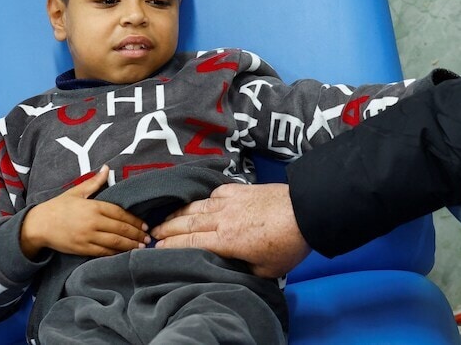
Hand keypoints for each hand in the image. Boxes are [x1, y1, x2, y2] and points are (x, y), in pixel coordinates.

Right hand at [20, 165, 149, 257]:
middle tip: (147, 237)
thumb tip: (107, 168)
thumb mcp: (76, 192)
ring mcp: (87, 237)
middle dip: (136, 234)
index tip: (145, 224)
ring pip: (114, 242)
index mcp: (93, 207)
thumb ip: (94, 182)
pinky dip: (115, 254)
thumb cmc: (58, 206)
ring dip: (129, 245)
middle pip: (120, 229)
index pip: (120, 213)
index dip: (134, 220)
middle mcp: (92, 222)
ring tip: (140, 247)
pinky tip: (123, 254)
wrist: (38, 225)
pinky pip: (102, 252)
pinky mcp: (82, 249)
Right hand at [151, 183, 310, 277]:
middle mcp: (223, 218)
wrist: (307, 211)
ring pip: (198, 206)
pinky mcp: (242, 189)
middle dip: (168, 228)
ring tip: (168, 217)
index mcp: (226, 240)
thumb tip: (235, 267)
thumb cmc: (289, 244)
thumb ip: (245, 268)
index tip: (157, 247)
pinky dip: (205, 198)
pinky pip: (216, 193)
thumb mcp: (267, 270)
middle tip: (154, 233)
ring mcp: (232, 201)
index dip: (171, 246)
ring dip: (180, 212)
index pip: (189, 243)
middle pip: (187, 223)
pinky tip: (202, 202)